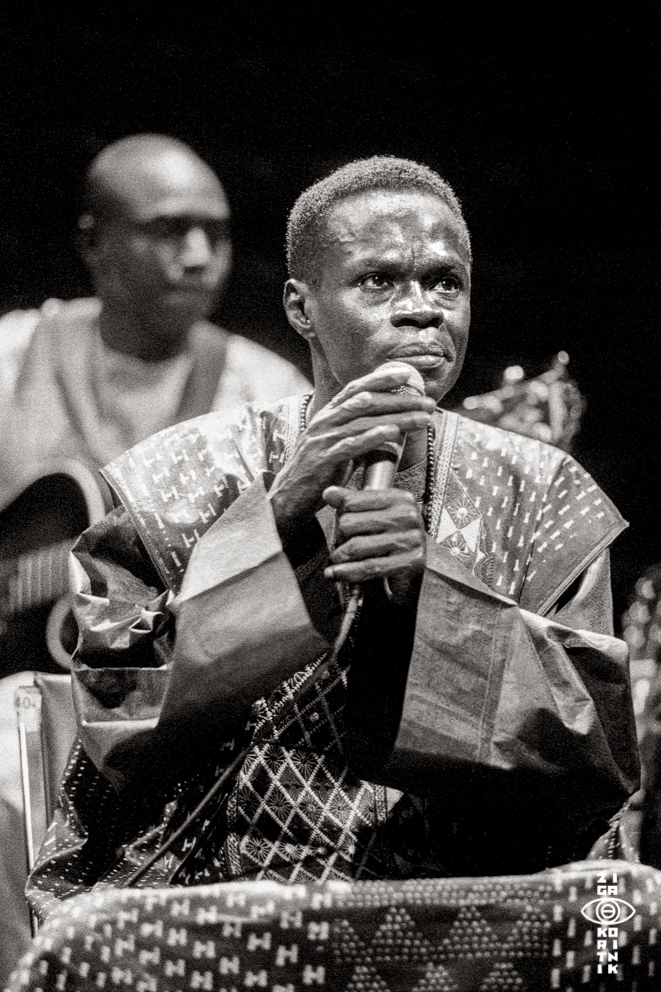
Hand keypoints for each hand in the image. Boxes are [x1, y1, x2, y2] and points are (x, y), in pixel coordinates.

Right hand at [268, 366, 434, 544]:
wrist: (288, 497)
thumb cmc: (318, 471)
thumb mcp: (337, 444)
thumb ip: (357, 431)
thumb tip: (388, 423)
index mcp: (328, 414)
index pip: (356, 388)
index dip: (382, 378)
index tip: (408, 373)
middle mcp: (325, 421)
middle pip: (367, 402)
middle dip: (401, 399)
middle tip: (429, 402)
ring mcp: (323, 440)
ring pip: (365, 421)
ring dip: (398, 418)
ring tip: (424, 419)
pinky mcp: (323, 460)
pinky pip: (350, 445)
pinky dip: (372, 437)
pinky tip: (391, 433)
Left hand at [323, 486, 426, 606]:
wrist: (428, 566)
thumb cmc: (395, 537)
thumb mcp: (377, 514)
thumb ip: (352, 501)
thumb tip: (329, 493)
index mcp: (399, 498)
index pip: (352, 502)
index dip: (340, 515)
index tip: (343, 525)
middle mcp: (407, 515)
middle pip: (349, 524)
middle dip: (340, 537)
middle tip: (344, 544)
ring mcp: (409, 539)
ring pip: (355, 547)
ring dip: (340, 556)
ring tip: (338, 559)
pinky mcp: (409, 562)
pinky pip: (368, 567)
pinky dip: (346, 572)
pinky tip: (334, 573)